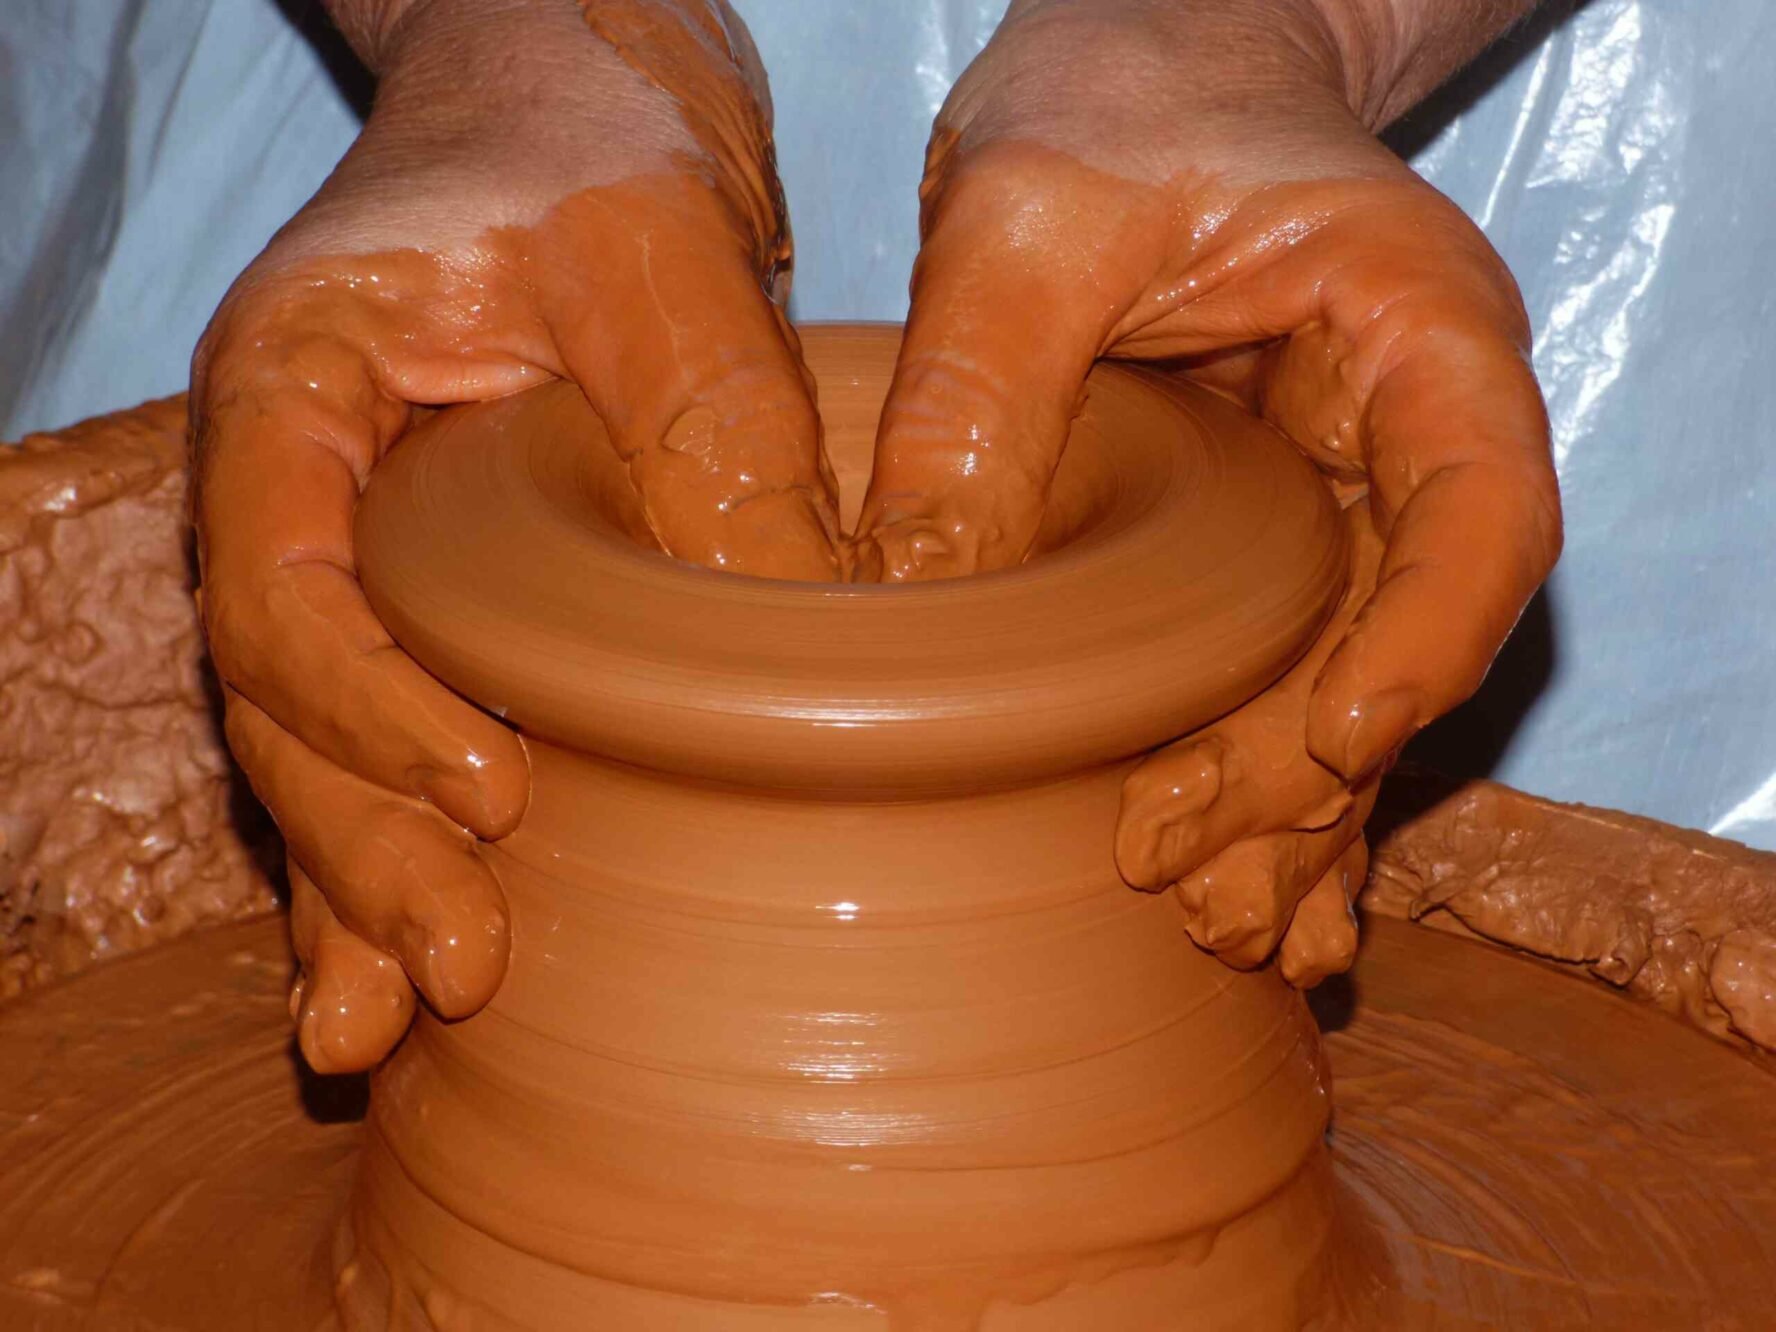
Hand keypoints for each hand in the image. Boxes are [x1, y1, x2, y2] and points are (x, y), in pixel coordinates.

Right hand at [195, 0, 836, 1071]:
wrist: (570, 94)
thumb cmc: (593, 138)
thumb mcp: (662, 255)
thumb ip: (709, 434)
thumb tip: (815, 656)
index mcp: (294, 387)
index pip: (281, 581)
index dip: (367, 708)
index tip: (492, 793)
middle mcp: (292, 490)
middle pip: (283, 703)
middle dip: (362, 846)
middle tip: (463, 967)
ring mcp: (344, 553)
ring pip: (317, 747)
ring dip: (358, 886)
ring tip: (402, 1022)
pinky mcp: (420, 597)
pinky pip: (381, 736)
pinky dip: (393, 847)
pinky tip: (415, 966)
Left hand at [856, 0, 1560, 980]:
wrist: (1127, 78)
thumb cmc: (1106, 104)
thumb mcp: (1024, 213)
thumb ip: (985, 385)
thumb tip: (921, 597)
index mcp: (1413, 332)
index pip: (1485, 503)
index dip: (1430, 635)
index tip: (1339, 738)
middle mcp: (1398, 438)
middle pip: (1398, 636)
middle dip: (1305, 770)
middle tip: (1183, 868)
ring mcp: (1333, 507)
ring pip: (1340, 687)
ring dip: (1285, 817)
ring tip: (1209, 928)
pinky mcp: (1255, 554)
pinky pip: (1271, 684)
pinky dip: (1250, 792)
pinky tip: (1222, 898)